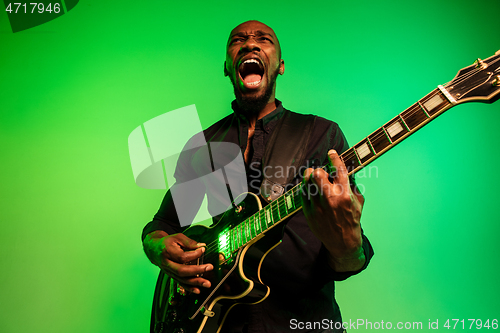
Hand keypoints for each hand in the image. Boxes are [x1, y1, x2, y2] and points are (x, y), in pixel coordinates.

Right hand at [143, 231, 213, 293]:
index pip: (182, 256)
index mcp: (168, 252)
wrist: (154, 249)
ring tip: (207, 283)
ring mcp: (168, 271)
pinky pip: (180, 283)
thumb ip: (189, 242)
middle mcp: (167, 264)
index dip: (194, 254)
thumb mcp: (177, 237)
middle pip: (181, 270)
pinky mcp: (171, 276)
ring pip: (181, 279)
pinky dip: (189, 288)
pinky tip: (198, 290)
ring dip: (195, 282)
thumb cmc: (167, 242)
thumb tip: (202, 246)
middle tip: (209, 268)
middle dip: (197, 270)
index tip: (203, 250)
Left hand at [301, 149, 364, 271]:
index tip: (331, 153)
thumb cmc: (352, 219)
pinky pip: (302, 194)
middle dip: (319, 170)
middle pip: (317, 174)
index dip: (334, 158)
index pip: (339, 171)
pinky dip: (307, 190)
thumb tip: (343, 168)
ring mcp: (317, 207)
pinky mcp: (308, 213)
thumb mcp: (358, 200)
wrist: (342, 241)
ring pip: (307, 182)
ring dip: (311, 178)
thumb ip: (351, 184)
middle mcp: (330, 200)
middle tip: (321, 174)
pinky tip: (312, 192)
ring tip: (316, 182)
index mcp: (345, 195)